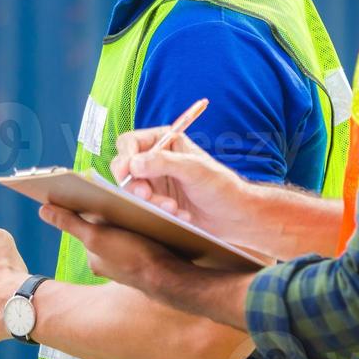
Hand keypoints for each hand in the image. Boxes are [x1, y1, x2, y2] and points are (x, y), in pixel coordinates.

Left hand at [38, 204, 187, 296]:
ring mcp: (129, 262)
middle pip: (109, 226)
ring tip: (146, 208)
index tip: (105, 193)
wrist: (172, 279)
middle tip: (133, 197)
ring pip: (128, 231)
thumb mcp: (97, 236)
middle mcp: (109, 262)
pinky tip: (158, 220)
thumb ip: (69, 223)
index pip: (89, 223)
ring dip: (136, 218)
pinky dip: (148, 229)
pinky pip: (144, 239)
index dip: (95, 206)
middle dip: (119, 212)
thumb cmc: (133, 257)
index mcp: (95, 256)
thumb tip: (42, 210)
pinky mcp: (148, 260)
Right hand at [110, 127, 250, 241]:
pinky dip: (158, 213)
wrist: (234, 217)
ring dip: (150, 202)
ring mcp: (155, 182)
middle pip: (125, 168)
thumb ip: (164, 163)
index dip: (124, 157)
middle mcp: (156, 160)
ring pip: (133, 191)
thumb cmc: (221, 187)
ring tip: (173, 209)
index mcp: (165, 141)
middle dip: (135, 184)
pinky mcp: (156, 202)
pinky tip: (180, 216)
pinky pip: (143, 208)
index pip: (130, 143)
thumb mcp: (195, 169)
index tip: (126, 173)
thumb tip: (133, 164)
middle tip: (146, 196)